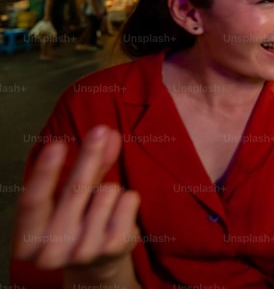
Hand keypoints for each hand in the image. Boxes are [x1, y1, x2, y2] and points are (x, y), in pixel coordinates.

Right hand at [13, 126, 139, 275]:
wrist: (97, 263)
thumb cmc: (77, 220)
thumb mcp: (73, 195)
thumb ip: (90, 164)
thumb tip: (106, 132)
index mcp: (26, 240)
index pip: (33, 201)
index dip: (45, 173)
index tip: (56, 145)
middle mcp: (49, 252)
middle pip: (74, 191)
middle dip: (89, 156)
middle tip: (100, 130)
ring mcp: (82, 253)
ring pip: (107, 192)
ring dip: (110, 188)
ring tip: (101, 206)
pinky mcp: (112, 249)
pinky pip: (128, 201)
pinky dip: (128, 198)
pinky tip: (118, 212)